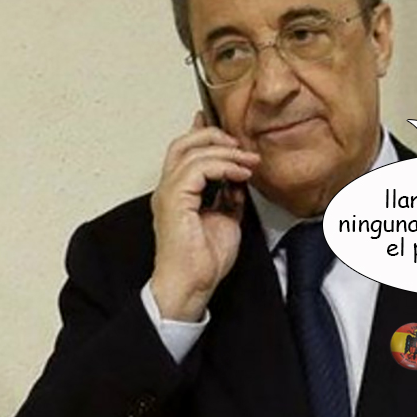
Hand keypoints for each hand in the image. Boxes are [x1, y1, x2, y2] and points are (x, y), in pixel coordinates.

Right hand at [150, 112, 260, 320]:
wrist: (193, 285)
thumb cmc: (204, 261)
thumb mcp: (226, 219)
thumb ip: (229, 197)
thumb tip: (239, 180)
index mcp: (178, 193)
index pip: (186, 152)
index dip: (204, 134)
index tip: (228, 131)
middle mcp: (168, 188)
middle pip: (184, 143)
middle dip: (215, 136)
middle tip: (242, 146)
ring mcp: (168, 193)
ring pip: (192, 151)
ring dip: (226, 152)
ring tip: (248, 161)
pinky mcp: (174, 200)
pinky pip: (198, 168)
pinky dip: (222, 166)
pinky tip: (240, 174)